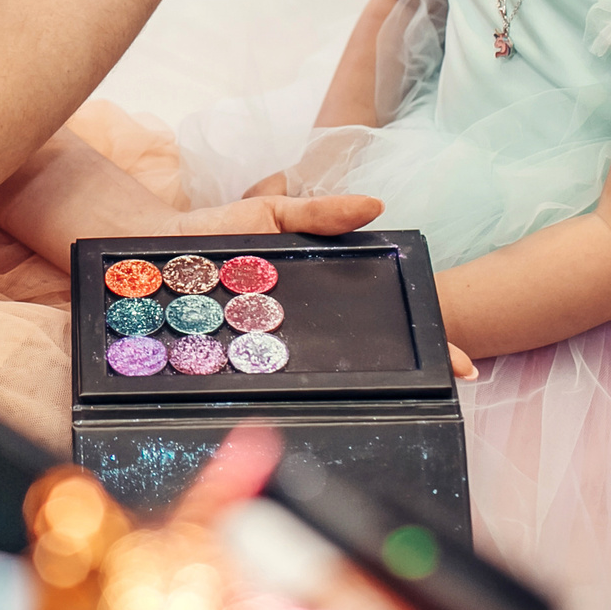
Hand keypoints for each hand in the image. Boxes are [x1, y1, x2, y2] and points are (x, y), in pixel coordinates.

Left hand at [169, 194, 478, 380]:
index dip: (427, 337)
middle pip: (368, 352)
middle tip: (445, 382)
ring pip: (332, 376)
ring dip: (368, 388)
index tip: (463, 363)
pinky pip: (281, 388)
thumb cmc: (210, 234)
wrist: (148, 256)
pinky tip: (329, 404)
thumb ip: (319, 211)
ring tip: (410, 397)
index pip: (383, 314)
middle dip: (412, 369)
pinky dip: (304, 399)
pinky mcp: (245, 366)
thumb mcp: (269, 213)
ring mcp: (277, 348)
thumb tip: (376, 204)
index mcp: (318, 288)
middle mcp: (304, 325)